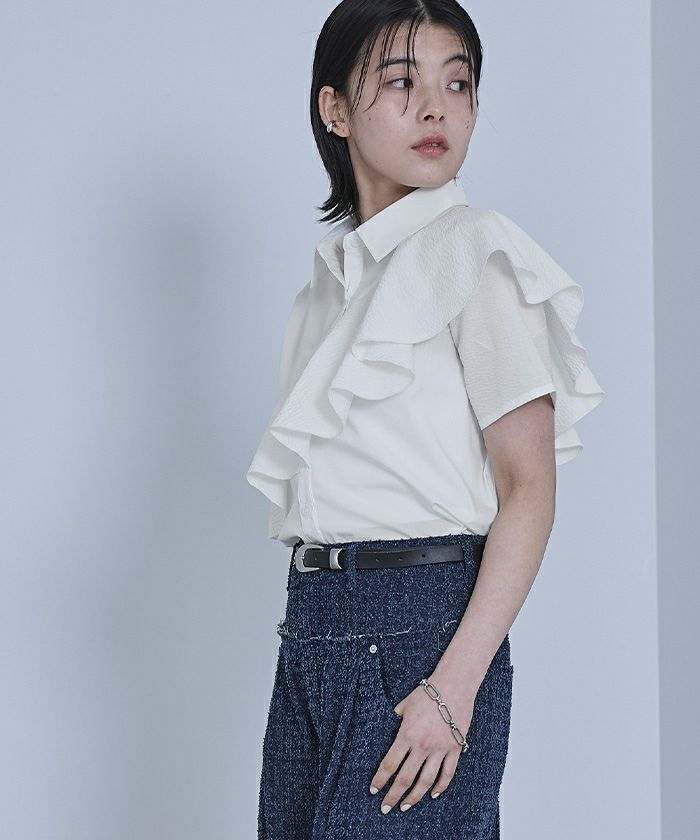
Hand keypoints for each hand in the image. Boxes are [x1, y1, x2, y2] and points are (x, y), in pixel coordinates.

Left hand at [369, 677, 475, 812]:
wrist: (454, 685)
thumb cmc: (428, 693)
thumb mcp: (405, 704)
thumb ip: (397, 718)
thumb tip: (392, 725)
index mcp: (406, 734)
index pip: (390, 764)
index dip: (380, 779)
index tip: (374, 789)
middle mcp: (422, 745)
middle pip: (405, 777)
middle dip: (393, 795)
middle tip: (386, 807)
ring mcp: (440, 749)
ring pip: (426, 781)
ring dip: (415, 796)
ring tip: (406, 805)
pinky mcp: (454, 748)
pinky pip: (447, 773)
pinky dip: (440, 787)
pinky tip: (432, 794)